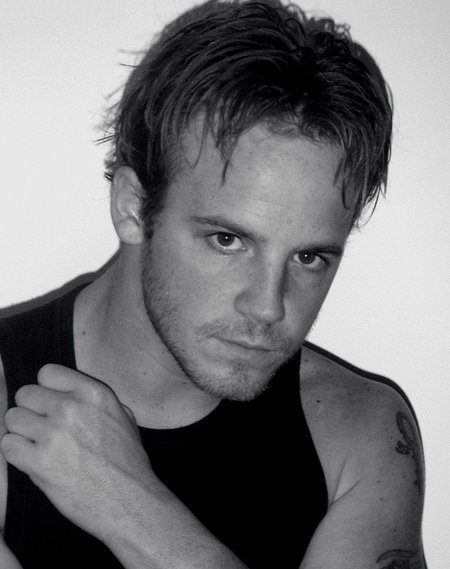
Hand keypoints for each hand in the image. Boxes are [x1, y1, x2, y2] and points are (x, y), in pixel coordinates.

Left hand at [1, 364, 152, 541]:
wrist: (129, 501)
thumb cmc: (128, 462)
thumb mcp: (123, 417)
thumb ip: (96, 401)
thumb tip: (72, 393)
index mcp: (94, 393)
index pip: (47, 373)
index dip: (46, 389)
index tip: (50, 404)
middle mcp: (72, 408)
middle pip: (25, 394)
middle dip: (31, 411)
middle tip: (43, 429)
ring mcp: (54, 434)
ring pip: (12, 418)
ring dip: (21, 432)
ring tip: (38, 446)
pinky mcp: (39, 462)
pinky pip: (8, 445)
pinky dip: (16, 453)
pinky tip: (33, 460)